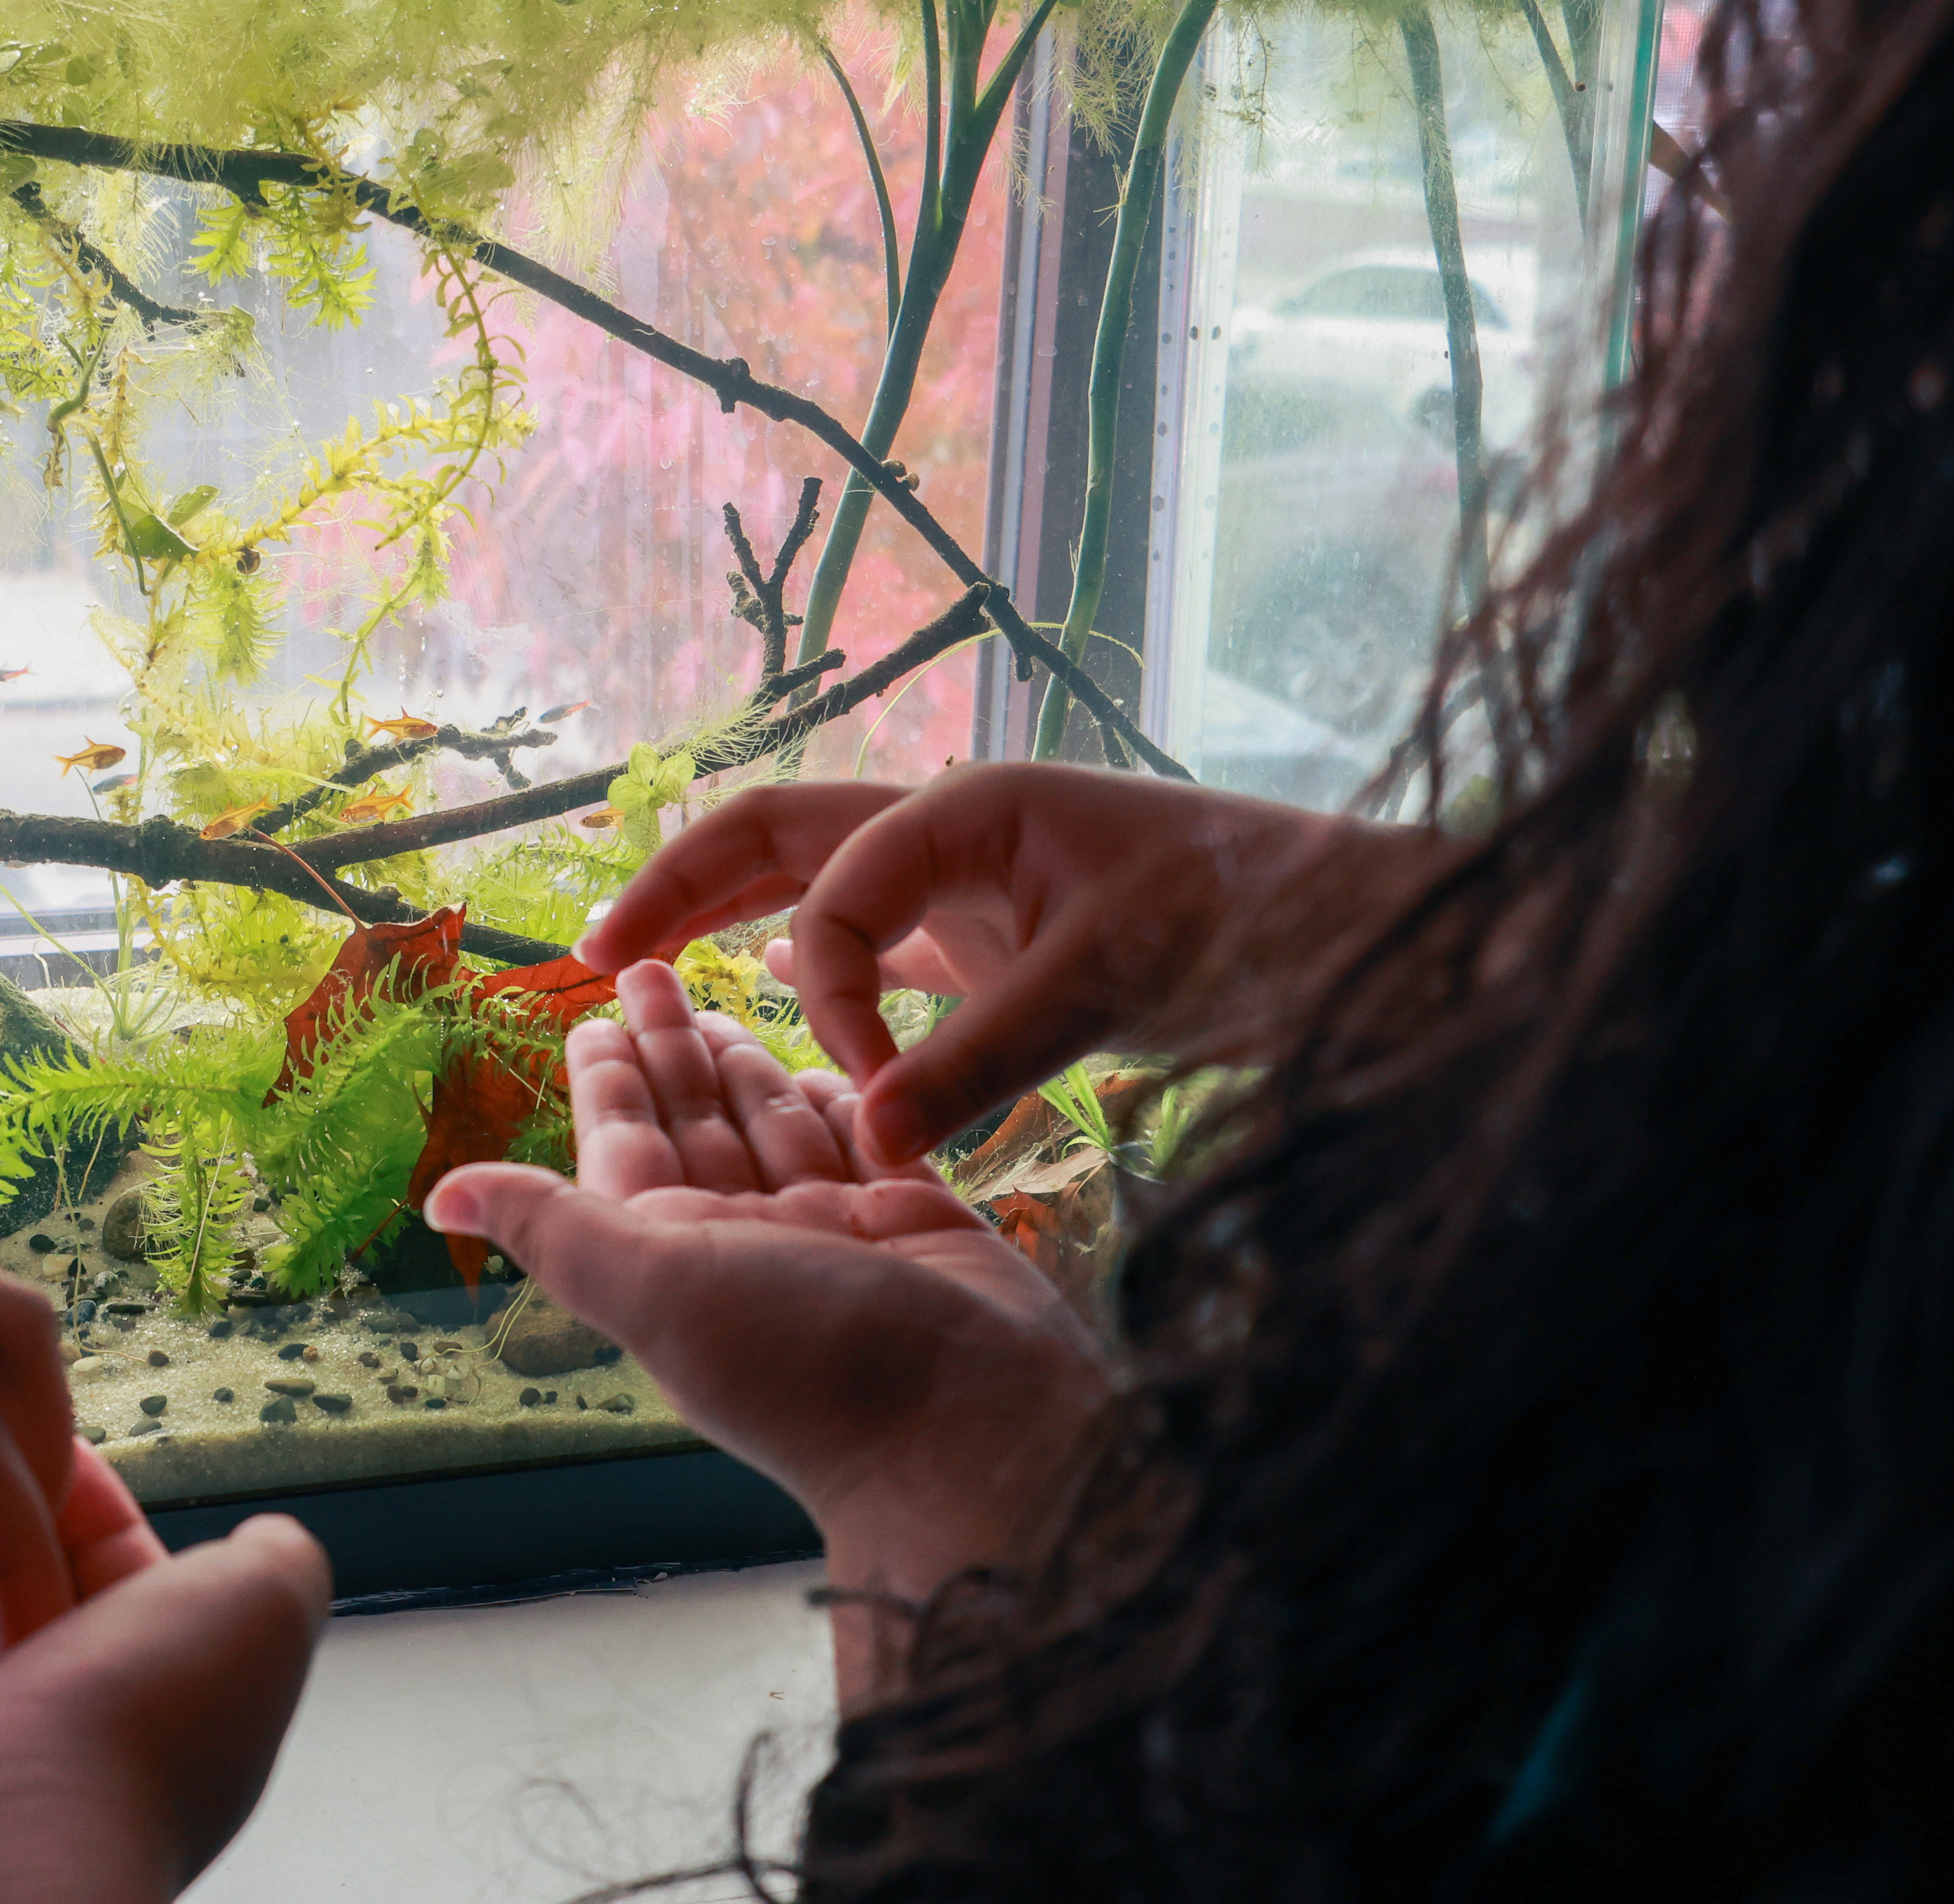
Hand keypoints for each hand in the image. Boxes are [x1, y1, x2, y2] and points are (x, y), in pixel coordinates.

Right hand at [0, 1515, 331, 1903]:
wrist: (11, 1839)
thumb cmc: (142, 1725)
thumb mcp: (265, 1606)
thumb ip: (277, 1558)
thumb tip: (267, 1535)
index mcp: (156, 1676)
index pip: (98, 1542)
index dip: (57, 1479)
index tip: (20, 1439)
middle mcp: (68, 1716)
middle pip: (1, 1563)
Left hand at [425, 963, 1109, 1703]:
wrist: (968, 1422)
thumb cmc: (804, 1363)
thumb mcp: (652, 1287)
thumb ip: (554, 1228)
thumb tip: (436, 1197)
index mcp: (675, 1256)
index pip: (626, 1143)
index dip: (608, 1078)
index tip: (591, 1011)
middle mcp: (747, 1244)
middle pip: (697, 1123)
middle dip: (671, 1048)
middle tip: (652, 963)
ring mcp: (832, 1233)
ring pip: (774, 1127)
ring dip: (744, 1065)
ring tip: (723, 1001)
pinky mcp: (912, 1221)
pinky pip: (862, 1141)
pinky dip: (840, 1099)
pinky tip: (820, 1061)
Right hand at [577, 766, 1399, 1159]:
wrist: (1357, 933)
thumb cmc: (1251, 923)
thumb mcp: (1112, 985)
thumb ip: (979, 1064)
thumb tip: (865, 1144)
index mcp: (969, 809)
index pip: (834, 899)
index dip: (828, 1001)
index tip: (873, 1101)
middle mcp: (957, 829)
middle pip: (781, 836)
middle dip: (682, 886)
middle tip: (596, 949)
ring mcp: (975, 879)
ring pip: (817, 879)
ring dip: (728, 913)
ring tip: (637, 961)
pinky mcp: (1001, 936)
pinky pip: (877, 938)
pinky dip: (812, 963)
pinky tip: (764, 994)